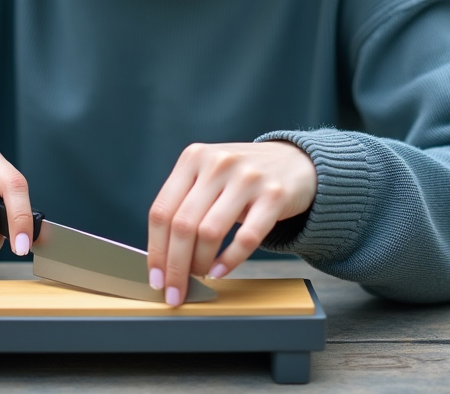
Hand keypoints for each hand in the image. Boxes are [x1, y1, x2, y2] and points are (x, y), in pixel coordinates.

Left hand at [147, 141, 316, 306]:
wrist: (295, 162)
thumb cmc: (242, 178)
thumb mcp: (209, 176)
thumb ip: (185, 204)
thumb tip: (161, 257)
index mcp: (193, 157)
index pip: (162, 211)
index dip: (155, 250)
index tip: (155, 278)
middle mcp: (217, 163)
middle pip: (182, 225)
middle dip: (174, 266)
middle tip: (174, 291)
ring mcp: (247, 177)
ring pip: (209, 232)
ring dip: (200, 264)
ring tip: (200, 275)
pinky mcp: (274, 195)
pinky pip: (246, 238)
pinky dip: (229, 261)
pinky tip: (220, 271)